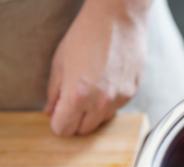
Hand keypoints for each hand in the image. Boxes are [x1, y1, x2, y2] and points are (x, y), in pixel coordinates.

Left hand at [44, 0, 148, 135]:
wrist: (119, 19)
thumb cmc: (87, 34)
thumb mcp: (60, 62)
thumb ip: (54, 91)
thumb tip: (50, 110)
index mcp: (78, 95)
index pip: (64, 129)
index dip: (58, 123)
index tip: (58, 115)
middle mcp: (101, 102)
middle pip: (84, 130)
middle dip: (75, 121)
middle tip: (72, 104)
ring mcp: (119, 98)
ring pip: (102, 120)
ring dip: (93, 112)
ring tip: (91, 89)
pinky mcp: (133, 92)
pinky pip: (117, 108)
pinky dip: (109, 102)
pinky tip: (106, 82)